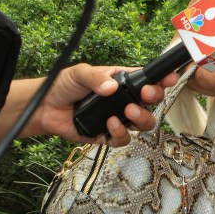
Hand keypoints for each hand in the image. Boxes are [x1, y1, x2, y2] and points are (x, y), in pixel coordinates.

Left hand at [32, 63, 176, 145]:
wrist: (45, 109)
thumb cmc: (63, 85)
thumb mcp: (80, 73)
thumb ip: (96, 78)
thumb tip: (111, 87)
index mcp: (122, 81)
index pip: (147, 79)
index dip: (161, 79)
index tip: (169, 78)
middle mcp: (124, 100)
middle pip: (152, 102)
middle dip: (155, 98)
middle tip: (147, 94)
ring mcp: (118, 119)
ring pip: (144, 123)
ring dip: (142, 118)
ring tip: (128, 112)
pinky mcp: (107, 135)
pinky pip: (123, 139)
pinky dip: (120, 133)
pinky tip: (109, 124)